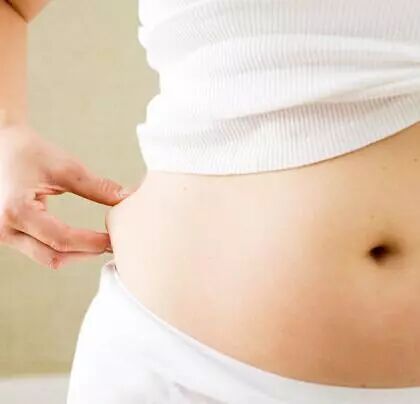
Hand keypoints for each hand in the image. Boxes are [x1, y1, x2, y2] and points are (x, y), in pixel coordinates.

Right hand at [0, 122, 130, 269]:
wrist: (1, 146)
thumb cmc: (31, 153)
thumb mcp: (66, 168)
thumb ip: (98, 187)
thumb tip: (127, 199)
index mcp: (16, 211)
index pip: (62, 239)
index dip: (92, 242)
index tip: (115, 239)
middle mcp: (4, 229)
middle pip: (54, 257)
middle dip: (86, 253)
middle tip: (113, 244)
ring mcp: (2, 235)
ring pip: (47, 258)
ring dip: (77, 254)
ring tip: (102, 242)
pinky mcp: (8, 235)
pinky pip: (40, 251)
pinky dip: (64, 249)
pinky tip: (84, 241)